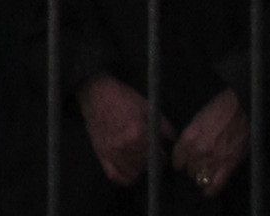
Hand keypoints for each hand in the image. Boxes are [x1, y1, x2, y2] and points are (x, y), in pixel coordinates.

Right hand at [81, 75, 163, 189]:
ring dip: (139, 168)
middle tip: (150, 153)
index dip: (161, 154)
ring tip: (139, 158)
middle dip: (151, 160)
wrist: (96, 93)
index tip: (160, 151)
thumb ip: (162, 124)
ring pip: (133, 172)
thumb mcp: (146, 106)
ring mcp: (111, 152)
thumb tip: (173, 139)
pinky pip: (116, 176)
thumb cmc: (122, 97)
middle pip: (145, 164)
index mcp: (137, 133)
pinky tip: (129, 169)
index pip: (156, 155)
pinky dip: (125, 177)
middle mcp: (124, 146)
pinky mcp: (101, 155)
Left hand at [171, 88, 248, 196]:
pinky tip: (208, 191)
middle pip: (188, 169)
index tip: (180, 163)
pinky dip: (210, 190)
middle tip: (195, 166)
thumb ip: (191, 136)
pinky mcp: (229, 165)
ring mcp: (214, 159)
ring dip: (200, 177)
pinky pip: (216, 185)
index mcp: (190, 136)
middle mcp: (199, 150)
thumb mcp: (198, 119)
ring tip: (203, 174)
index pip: (177, 157)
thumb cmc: (219, 108)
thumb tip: (186, 149)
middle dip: (190, 168)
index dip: (179, 161)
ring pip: (199, 178)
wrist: (240, 107)